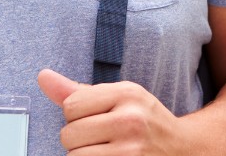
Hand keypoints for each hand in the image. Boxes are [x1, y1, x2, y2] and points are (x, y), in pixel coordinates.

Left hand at [39, 69, 183, 154]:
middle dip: (78, 140)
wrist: (183, 149)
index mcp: (127, 94)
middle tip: (102, 138)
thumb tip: (42, 77)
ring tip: (105, 151)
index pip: (71, 106)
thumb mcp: (120, 98)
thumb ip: (78, 91)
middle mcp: (130, 120)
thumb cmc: (145, 122)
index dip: (77, 115)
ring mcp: (130, 151)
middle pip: (69, 135)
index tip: (96, 118)